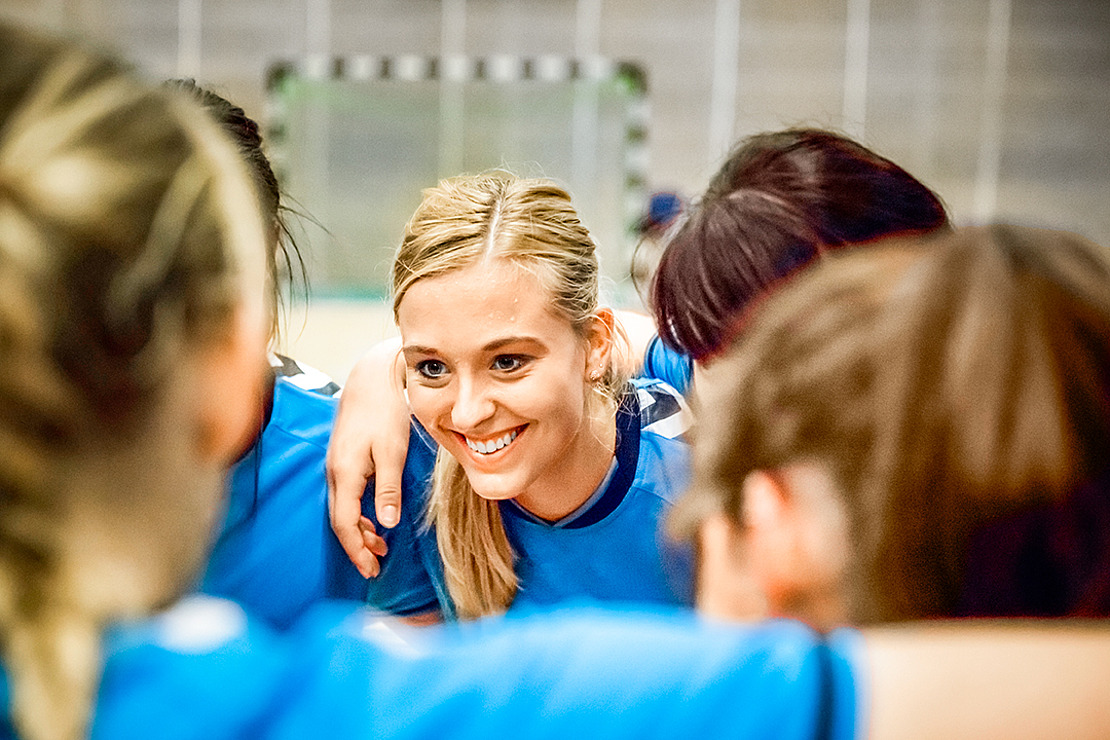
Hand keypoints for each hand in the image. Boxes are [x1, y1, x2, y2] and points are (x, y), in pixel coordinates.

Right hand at [326, 336, 410, 577]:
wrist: (373, 376)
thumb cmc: (386, 411)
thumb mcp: (392, 452)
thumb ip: (387, 489)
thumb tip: (386, 524)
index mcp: (345, 473)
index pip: (344, 523)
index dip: (356, 549)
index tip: (370, 570)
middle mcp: (335, 471)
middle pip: (340, 519)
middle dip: (357, 545)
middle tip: (376, 566)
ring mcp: (337, 463)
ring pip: (343, 507)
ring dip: (359, 529)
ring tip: (380, 546)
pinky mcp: (343, 456)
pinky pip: (346, 493)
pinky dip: (358, 511)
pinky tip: (374, 515)